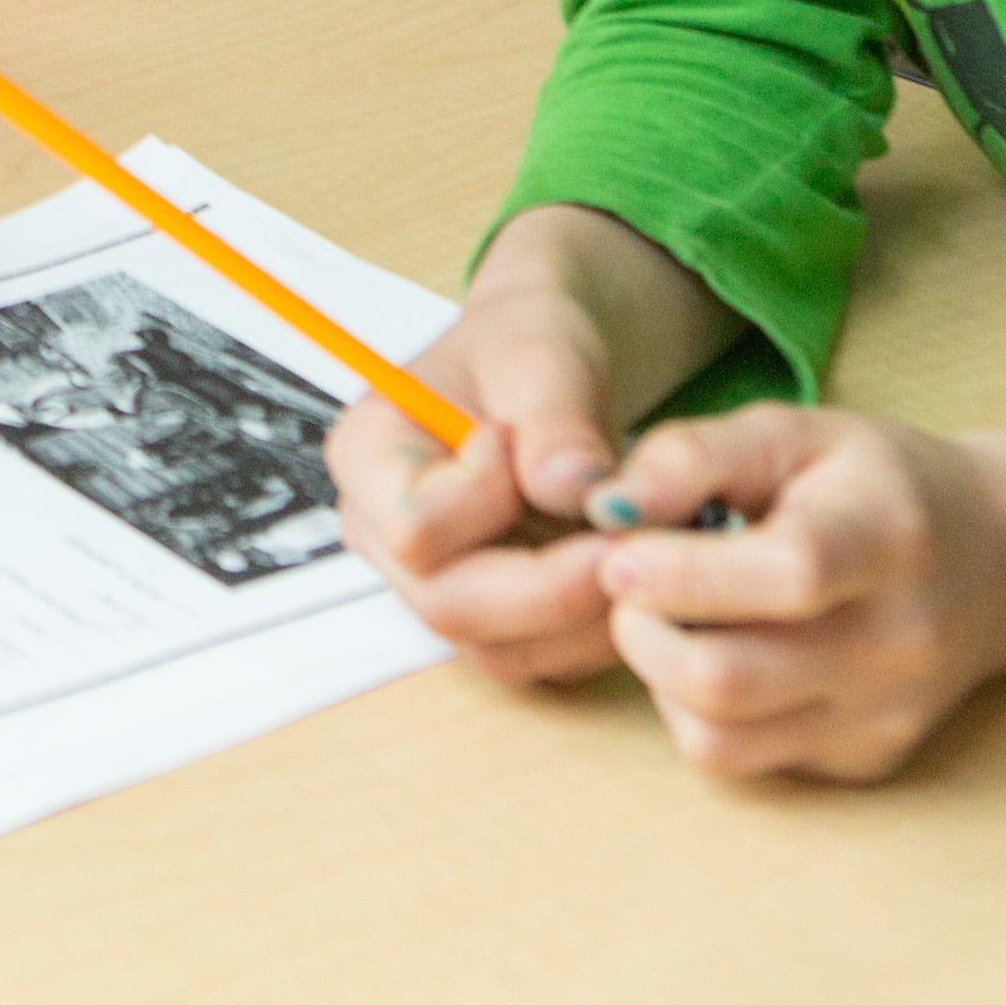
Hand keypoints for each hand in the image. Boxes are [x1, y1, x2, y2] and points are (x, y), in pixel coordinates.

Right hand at [327, 281, 640, 684]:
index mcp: (368, 456)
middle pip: (451, 606)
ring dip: (584, 613)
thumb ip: (555, 418)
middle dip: (554, 586)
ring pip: (502, 648)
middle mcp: (385, 536)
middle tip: (628, 541)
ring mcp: (435, 585)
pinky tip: (626, 569)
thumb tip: (575, 491)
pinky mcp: (489, 618)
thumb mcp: (542, 353)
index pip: (412, 526)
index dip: (484, 502)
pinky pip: (542, 656)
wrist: (547, 372)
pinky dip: (595, 627)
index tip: (521, 442)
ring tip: (636, 545)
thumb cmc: (526, 348)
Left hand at [581, 408, 1005, 781]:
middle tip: (627, 587)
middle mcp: (895, 643)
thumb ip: (694, 454)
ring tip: (668, 621)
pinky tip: (720, 651)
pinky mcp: (866, 760)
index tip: (618, 552)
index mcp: (885, 540)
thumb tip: (607, 507)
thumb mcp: (795, 430)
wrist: (1000, 561)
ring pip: (721, 741)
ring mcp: (882, 716)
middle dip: (641, 633)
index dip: (682, 572)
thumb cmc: (878, 482)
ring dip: (660, 681)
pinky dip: (703, 713)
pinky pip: (748, 759)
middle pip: (728, 679)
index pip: (786, 575)